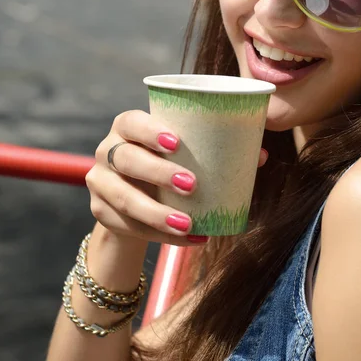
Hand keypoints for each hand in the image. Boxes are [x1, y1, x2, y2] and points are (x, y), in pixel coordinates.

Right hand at [86, 110, 267, 246]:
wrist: (134, 199)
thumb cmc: (165, 166)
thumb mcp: (182, 155)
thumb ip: (215, 151)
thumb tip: (261, 155)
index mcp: (127, 127)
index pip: (131, 121)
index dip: (150, 131)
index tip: (176, 144)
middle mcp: (107, 150)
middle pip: (126, 159)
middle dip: (158, 172)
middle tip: (192, 185)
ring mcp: (99, 182)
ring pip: (123, 198)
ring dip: (156, 213)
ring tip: (188, 223)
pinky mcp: (100, 212)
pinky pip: (127, 226)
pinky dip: (158, 235)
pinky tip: (187, 239)